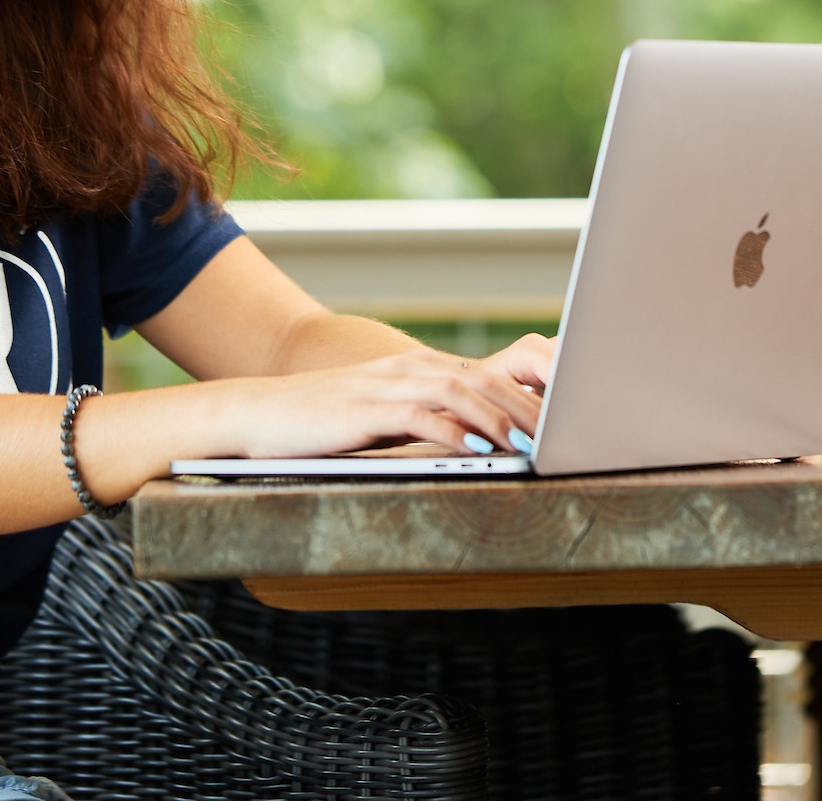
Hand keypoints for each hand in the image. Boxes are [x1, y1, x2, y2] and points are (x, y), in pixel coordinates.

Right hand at [228, 333, 553, 459]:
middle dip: (527, 407)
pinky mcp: (365, 410)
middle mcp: (408, 370)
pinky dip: (454, 434)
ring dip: (499, 419)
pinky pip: (420, 417)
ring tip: (531, 442)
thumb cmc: (323, 423)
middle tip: (564, 433)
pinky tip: (477, 452)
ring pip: (459, 394)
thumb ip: (424, 423)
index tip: (561, 420)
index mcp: (417, 370)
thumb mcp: (382, 418)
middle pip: (482, 381)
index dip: (527, 395)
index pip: (485, 377)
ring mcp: (386, 387)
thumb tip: (472, 446)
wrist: (258, 414)